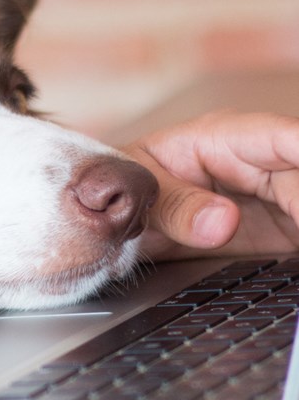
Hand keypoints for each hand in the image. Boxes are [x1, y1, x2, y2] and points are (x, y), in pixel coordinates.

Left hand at [124, 110, 298, 259]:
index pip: (286, 138)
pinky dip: (298, 251)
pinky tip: (292, 260)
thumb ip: (177, 208)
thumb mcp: (143, 193)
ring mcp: (277, 194)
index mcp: (227, 138)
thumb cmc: (129, 184)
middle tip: (292, 233)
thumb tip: (221, 223)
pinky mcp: (282, 225)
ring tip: (291, 247)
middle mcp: (262, 162)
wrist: (118, 211)